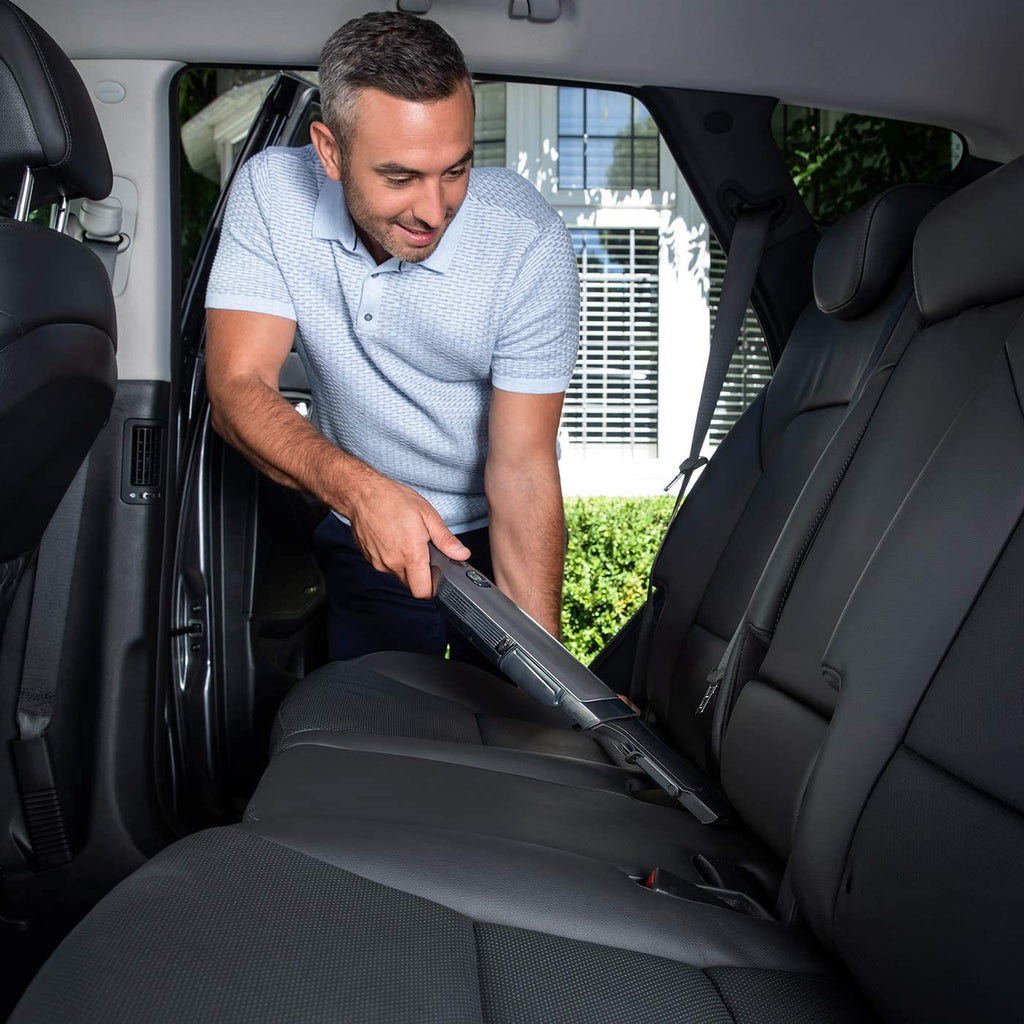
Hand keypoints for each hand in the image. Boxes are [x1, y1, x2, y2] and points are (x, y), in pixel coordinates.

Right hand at [346, 475, 469, 598]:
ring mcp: (379, 562)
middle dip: (421, 575)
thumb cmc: (394, 500)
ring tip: (407, 541)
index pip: (423, 591)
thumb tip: (461, 554)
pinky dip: (392, 558)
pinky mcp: (369, 558)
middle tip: (424, 554)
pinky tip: (393, 539)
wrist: (363, 494)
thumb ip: (446, 540)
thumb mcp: (428, 515)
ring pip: (398, 574)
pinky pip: (386, 565)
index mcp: (411, 554)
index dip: (432, 589)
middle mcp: (393, 563)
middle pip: (411, 584)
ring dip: (406, 565)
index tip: (437, 578)